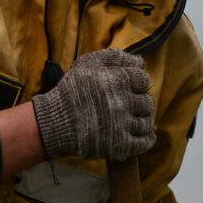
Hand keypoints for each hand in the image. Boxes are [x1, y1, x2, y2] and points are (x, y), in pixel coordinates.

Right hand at [31, 49, 154, 160]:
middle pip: (147, 102)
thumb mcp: (88, 63)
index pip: (144, 80)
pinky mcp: (120, 144)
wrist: (55, 122)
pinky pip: (145, 142)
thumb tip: (141, 61)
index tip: (130, 89)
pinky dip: (146, 139)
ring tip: (130, 120)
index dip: (138, 84)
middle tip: (128, 105)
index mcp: (118, 80)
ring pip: (147, 122)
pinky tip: (140, 135)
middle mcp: (123, 102)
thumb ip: (115, 57)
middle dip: (139, 103)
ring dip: (141, 121)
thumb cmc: (72, 90)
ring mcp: (122, 124)